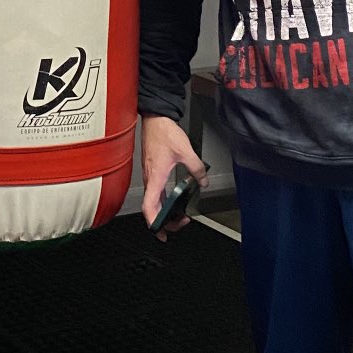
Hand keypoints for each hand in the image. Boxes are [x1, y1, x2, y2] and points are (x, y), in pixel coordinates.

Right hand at [141, 114, 207, 235]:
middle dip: (164, 220)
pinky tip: (174, 199)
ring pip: (153, 201)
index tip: (161, 232)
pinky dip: (163, 201)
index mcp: (156, 177)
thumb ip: (197, 168)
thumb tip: (203, 181)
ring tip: (179, 214)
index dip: (154, 223)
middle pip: (152, 208)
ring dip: (164, 211)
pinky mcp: (152, 171)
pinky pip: (155, 192)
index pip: (149, 207)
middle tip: (179, 223)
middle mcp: (150, 178)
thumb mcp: (186, 151)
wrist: (155, 119)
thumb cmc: (163, 133)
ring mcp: (150, 175)